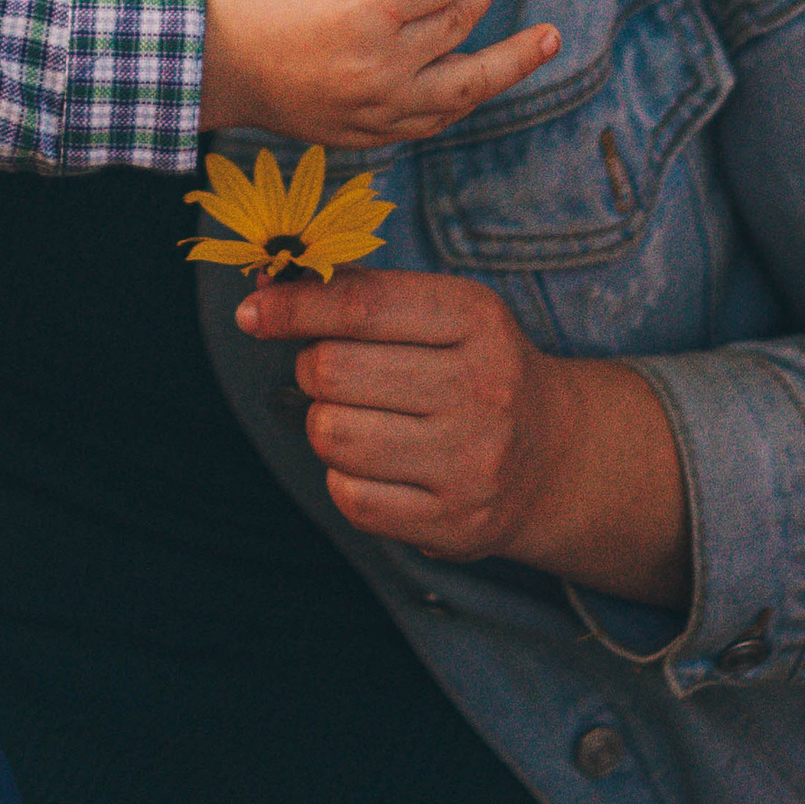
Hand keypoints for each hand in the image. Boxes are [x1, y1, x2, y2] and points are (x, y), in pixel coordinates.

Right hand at [199, 0, 558, 155]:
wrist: (219, 65)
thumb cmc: (272, 1)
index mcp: (365, 13)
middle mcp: (379, 67)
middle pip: (459, 21)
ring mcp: (379, 110)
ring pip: (469, 84)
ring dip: (512, 59)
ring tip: (547, 40)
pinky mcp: (373, 136)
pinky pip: (437, 116)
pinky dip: (463, 93)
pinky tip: (483, 74)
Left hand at [234, 265, 693, 603]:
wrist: (553, 456)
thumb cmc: (474, 367)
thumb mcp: (442, 310)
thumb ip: (360, 290)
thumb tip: (266, 279)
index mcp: (476, 319)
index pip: (360, 306)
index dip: (293, 307)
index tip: (251, 311)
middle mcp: (481, 389)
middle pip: (331, 372)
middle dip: (314, 369)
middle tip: (336, 373)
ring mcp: (470, 462)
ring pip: (332, 436)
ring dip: (326, 425)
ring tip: (363, 418)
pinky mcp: (454, 524)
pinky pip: (350, 498)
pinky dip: (345, 478)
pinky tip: (379, 465)